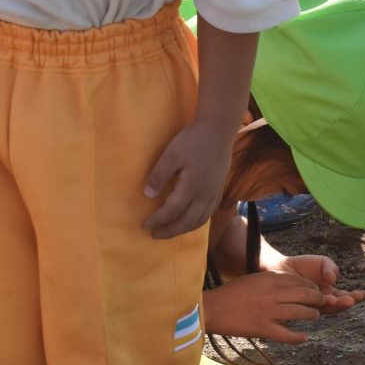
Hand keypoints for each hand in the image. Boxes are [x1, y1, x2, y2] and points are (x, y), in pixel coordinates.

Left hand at [143, 117, 234, 238]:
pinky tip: (191, 220)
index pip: (172, 211)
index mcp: (192, 187)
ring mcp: (214, 192)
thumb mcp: (171, 155)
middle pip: (187, 221)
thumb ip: (159, 176)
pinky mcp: (219, 188)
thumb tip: (147, 196)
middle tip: (155, 235)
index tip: (145, 226)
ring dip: (184, 229)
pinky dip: (198, 221)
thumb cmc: (193, 140)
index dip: (158, 220)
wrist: (219, 129)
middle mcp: (205, 195)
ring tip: (171, 231)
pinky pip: (209, 212)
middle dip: (170, 231)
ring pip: (200, 220)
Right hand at [203, 260, 361, 344]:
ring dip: (312, 315)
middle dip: (317, 299)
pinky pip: (287, 335)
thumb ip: (272, 281)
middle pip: (306, 294)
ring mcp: (269, 311)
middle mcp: (273, 293)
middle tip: (321, 303)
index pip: (300, 280)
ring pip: (301, 312)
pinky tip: (304, 338)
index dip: (312, 286)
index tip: (315, 290)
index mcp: (270, 279)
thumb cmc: (231, 293)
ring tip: (314, 316)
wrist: (213, 308)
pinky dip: (298, 338)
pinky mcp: (263, 328)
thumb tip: (291, 285)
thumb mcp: (254, 279)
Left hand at [267, 252, 364, 312]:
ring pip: (327, 309)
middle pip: (339, 306)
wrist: (280, 267)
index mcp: (331, 293)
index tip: (364, 294)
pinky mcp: (300, 307)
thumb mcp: (322, 263)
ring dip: (335, 305)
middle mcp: (323, 302)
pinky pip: (312, 307)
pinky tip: (327, 299)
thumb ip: (330, 268)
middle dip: (346, 303)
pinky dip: (320, 303)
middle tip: (351, 299)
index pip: (345, 297)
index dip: (355, 297)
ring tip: (341, 300)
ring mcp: (312, 305)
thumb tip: (333, 279)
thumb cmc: (303, 266)